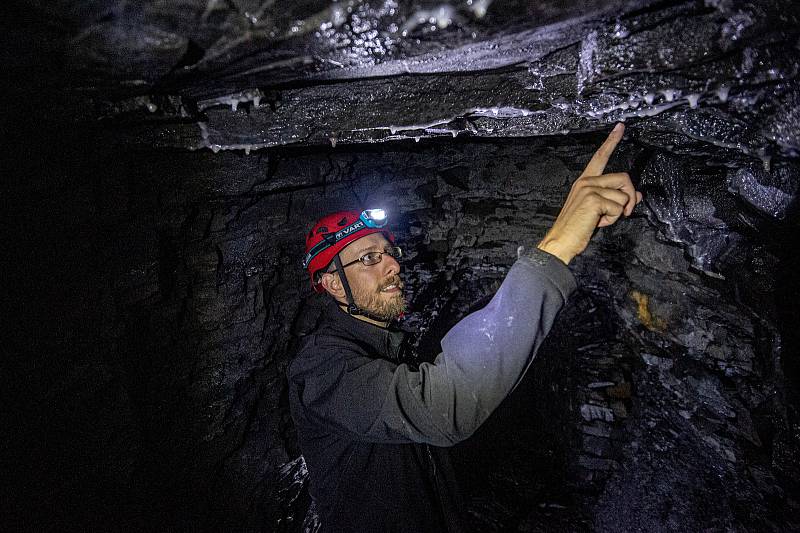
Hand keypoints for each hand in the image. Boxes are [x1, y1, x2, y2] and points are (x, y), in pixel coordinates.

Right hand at [537, 123, 642, 264]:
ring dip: (619, 213)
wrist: (561, 241)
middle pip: (624, 179)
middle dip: (629, 198)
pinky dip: (613, 219)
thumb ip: (616, 198)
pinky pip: (619, 207)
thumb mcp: (599, 210)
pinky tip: (597, 223)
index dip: (612, 141)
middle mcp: (586, 181)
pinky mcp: (593, 199)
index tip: (621, 127)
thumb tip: (637, 195)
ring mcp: (589, 189)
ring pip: (624, 196)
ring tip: (601, 219)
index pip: (600, 157)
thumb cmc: (577, 228)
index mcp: (585, 181)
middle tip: (621, 213)